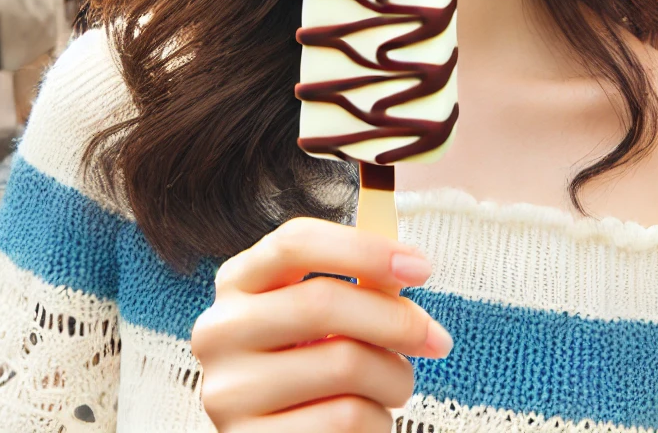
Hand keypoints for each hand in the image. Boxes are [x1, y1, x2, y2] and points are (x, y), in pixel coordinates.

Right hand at [193, 217, 450, 431]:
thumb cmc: (317, 371)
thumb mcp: (328, 321)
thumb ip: (360, 286)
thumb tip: (405, 264)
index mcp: (237, 284)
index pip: (294, 243)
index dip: (364, 249)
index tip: (421, 267)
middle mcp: (219, 331)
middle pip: (321, 302)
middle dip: (396, 320)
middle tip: (437, 339)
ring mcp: (228, 390)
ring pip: (345, 364)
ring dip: (394, 378)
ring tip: (392, 388)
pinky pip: (345, 419)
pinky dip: (376, 421)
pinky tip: (366, 421)